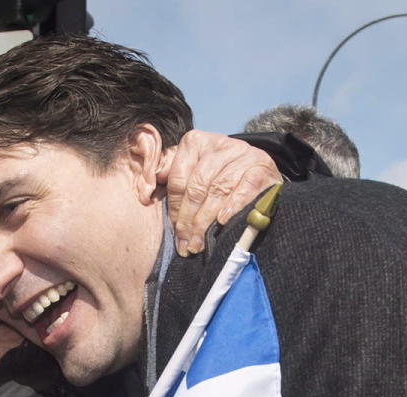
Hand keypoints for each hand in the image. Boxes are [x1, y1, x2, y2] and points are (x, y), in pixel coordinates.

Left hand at [158, 130, 280, 256]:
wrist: (258, 172)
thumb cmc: (218, 176)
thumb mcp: (193, 171)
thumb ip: (170, 176)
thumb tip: (145, 190)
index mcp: (195, 142)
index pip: (179, 180)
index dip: (175, 210)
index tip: (175, 233)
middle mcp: (219, 144)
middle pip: (197, 187)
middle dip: (189, 220)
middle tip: (186, 244)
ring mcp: (243, 153)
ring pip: (218, 190)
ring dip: (206, 221)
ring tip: (200, 243)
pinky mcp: (262, 166)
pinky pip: (244, 188)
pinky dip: (233, 206)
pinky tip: (223, 222)